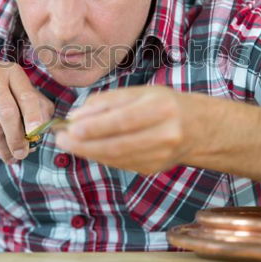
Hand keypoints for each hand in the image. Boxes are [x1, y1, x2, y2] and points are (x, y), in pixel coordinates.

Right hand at [0, 58, 53, 162]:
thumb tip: (44, 128)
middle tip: (23, 153)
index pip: (26, 96)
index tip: (37, 134)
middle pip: (8, 113)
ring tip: (13, 157)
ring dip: (5, 146)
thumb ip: (30, 100)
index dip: (33, 117)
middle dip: (17, 137)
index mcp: (12, 71)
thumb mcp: (8, 82)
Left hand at [56, 86, 197, 173]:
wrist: (198, 128)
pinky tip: (89, 149)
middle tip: (61, 139)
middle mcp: (164, 133)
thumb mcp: (140, 92)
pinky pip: (121, 164)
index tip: (70, 128)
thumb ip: (108, 102)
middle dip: (84, 144)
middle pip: (117, 144)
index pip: (122, 120)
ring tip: (69, 144)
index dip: (94, 127)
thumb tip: (76, 116)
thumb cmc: (164, 104)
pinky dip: (102, 157)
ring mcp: (160, 155)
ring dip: (88, 152)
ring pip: (116, 157)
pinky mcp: (154, 168)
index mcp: (161, 108)